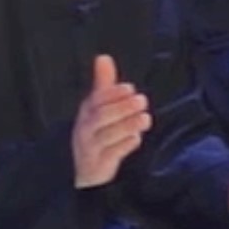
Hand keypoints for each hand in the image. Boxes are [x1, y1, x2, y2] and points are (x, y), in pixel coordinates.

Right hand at [72, 55, 150, 186]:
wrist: (82, 170)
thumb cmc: (95, 134)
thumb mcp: (98, 108)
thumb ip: (103, 84)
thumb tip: (103, 57)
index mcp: (87, 112)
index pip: (97, 100)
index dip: (113, 93)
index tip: (130, 88)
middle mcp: (86, 129)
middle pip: (102, 116)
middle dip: (123, 107)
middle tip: (142, 100)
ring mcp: (91, 148)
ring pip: (108, 135)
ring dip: (128, 125)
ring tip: (145, 118)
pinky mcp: (98, 166)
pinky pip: (111, 155)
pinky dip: (125, 146)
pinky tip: (137, 139)